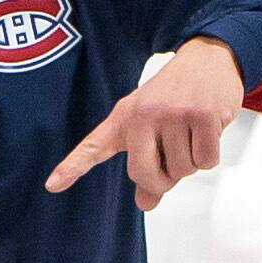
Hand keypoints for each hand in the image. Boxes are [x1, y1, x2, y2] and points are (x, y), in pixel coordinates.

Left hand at [49, 38, 245, 209]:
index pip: (95, 146)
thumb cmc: (174, 96)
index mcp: (124, 117)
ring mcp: (175, 114)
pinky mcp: (203, 116)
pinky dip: (209, 155)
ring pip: (182, 170)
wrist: (208, 58)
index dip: (73, 166)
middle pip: (146, 175)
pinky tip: (207, 130)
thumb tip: (146, 204)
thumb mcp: (151, 126)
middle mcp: (144, 114)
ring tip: (191, 133)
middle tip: (173, 160)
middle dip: (163, 179)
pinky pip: (206, 161)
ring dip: (191, 162)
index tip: (52, 185)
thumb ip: (147, 166)